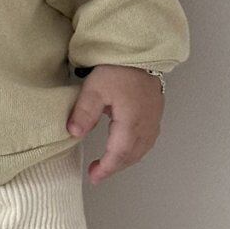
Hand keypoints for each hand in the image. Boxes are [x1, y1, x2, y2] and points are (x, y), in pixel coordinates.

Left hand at [66, 65, 163, 183]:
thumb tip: (74, 134)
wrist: (141, 51)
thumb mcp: (94, 88)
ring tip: (108, 163)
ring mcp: (154, 119)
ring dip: (126, 160)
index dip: (106, 168)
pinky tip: (126, 147)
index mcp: (131, 122)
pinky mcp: (155, 112)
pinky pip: (148, 139)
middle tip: (96, 173)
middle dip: (114, 167)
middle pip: (132, 155)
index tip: (93, 177)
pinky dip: (136, 149)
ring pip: (142, 149)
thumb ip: (84, 112)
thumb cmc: (117, 68)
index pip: (118, 154)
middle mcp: (146, 125)